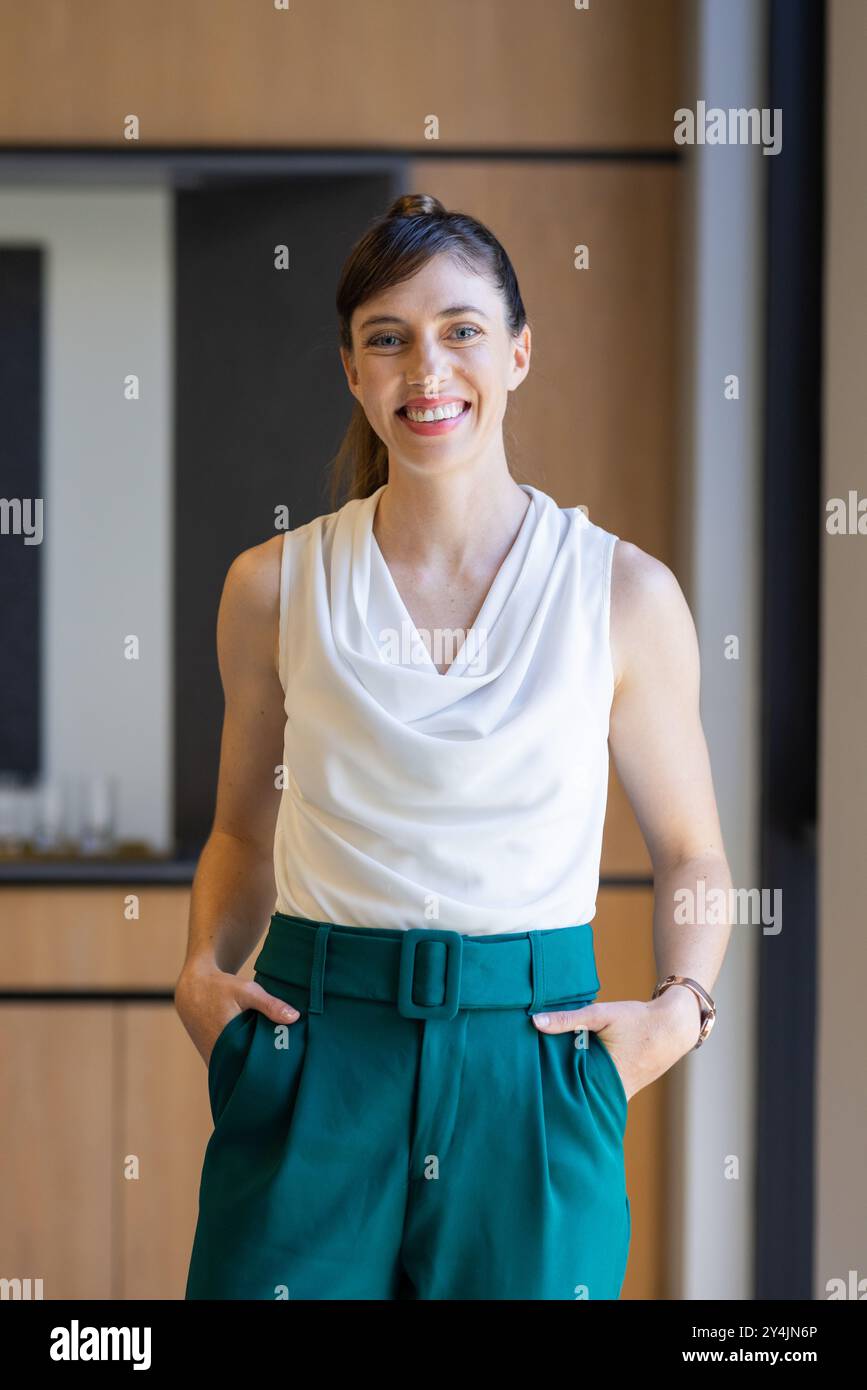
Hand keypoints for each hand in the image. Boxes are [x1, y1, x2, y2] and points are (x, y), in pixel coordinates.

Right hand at [175, 965, 301, 1066]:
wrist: (193, 989)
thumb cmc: (220, 988)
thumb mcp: (247, 991)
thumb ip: (270, 1005)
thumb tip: (295, 1017)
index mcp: (228, 1043)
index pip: (254, 1067)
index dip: (271, 1069)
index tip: (289, 1069)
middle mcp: (219, 1056)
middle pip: (247, 1071)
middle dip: (265, 1070)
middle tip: (286, 1068)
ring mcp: (214, 1059)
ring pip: (238, 1070)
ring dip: (253, 1067)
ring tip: (276, 1065)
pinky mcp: (212, 1058)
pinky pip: (231, 1066)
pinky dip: (243, 1063)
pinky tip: (259, 1057)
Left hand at [531, 992, 699, 1101]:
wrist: (674, 1027)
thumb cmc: (638, 1021)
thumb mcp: (602, 1015)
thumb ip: (568, 1019)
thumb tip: (535, 1022)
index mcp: (607, 1079)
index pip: (569, 1094)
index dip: (549, 1091)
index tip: (528, 1088)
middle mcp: (614, 1093)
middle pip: (578, 1098)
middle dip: (557, 1093)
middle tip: (529, 1088)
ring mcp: (621, 1095)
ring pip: (589, 1097)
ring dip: (572, 1089)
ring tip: (544, 1083)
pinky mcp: (624, 1089)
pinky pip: (600, 1092)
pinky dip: (587, 1085)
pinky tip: (568, 1077)